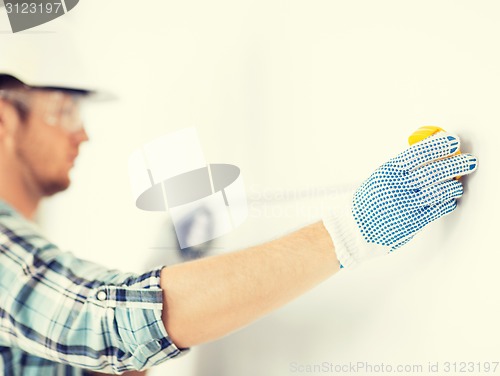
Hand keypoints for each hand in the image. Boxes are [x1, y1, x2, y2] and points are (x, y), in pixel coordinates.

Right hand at [323, 132, 477, 267]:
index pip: (418, 153)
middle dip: (455, 164)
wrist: (356, 227)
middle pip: (433, 171)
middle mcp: (397, 187)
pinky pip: (437, 209)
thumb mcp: (381, 177)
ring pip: (439, 191)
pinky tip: (450, 198)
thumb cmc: (370, 200)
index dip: (438, 145)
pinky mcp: (413, 222)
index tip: (452, 140)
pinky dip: (447, 202)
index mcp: (388, 172)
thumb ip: (403, 167)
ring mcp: (405, 205)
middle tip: (467, 160)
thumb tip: (431, 153)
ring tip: (458, 182)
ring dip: (454, 185)